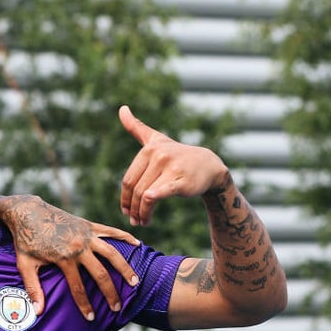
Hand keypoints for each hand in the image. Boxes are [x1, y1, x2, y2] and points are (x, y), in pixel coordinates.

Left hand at [2, 195, 139, 320]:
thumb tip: (38, 311)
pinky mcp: (89, 225)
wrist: (27, 212)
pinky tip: (137, 244)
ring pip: (112, 253)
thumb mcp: (25, 264)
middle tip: (117, 307)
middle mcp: (79, 247)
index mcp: (64, 258)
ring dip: (125, 268)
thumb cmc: (24, 240)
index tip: (91, 318)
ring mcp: (86, 235)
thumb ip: (33, 288)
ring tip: (135, 282)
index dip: (85, 304)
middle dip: (110, 293)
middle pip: (101, 274)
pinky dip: (125, 237)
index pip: (78, 287)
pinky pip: (111, 231)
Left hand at [118, 105, 228, 225]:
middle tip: (134, 220)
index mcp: (149, 149)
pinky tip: (147, 217)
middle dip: (132, 209)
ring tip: (142, 222)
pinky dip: (149, 205)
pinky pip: (159, 193)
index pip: (129, 180)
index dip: (125, 198)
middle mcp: (159, 156)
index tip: (126, 210)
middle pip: (136, 189)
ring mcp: (171, 168)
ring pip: (145, 196)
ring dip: (141, 213)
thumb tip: (121, 108)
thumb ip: (137, 127)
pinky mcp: (182, 181)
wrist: (210, 166)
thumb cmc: (178, 155)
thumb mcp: (157, 139)